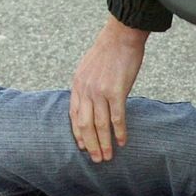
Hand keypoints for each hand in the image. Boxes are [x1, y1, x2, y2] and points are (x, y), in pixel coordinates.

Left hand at [70, 15, 148, 162]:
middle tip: (96, 159)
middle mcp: (85, 90)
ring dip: (103, 144)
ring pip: (99, 125)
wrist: (121, 35)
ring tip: (107, 157)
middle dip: (90, 144)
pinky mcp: (116, 91)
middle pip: (85, 124)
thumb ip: (87, 84)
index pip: (74, 115)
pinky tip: (122, 142)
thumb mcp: (89, 67)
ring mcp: (100, 91)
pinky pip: (116, 117)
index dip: (77, 134)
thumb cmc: (109, 50)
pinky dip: (118, 132)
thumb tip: (90, 98)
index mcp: (78, 84)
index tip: (81, 147)